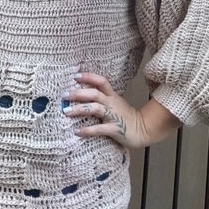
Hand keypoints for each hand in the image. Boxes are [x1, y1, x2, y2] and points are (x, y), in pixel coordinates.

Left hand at [62, 72, 180, 148]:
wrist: (144, 129)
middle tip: (64, 95)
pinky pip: (99, 129)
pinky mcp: (114, 129)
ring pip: (95, 108)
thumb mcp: (115, 103)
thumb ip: (102, 98)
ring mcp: (113, 116)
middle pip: (95, 93)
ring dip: (79, 109)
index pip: (101, 81)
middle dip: (78, 93)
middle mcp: (112, 103)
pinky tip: (77, 132)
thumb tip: (82, 94)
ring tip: (66, 112)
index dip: (89, 77)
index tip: (75, 76)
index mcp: (112, 96)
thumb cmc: (126, 116)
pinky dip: (87, 130)